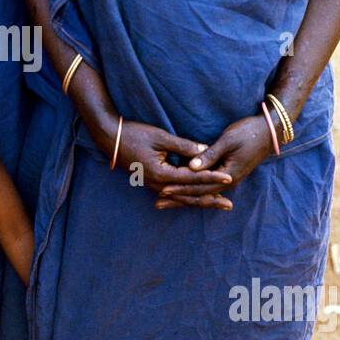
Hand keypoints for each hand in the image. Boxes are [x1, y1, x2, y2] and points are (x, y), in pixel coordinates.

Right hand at [111, 120, 233, 205]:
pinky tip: (197, 199)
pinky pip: (173, 194)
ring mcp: (154, 185)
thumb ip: (183, 146)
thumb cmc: (134, 134)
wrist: (110, 139)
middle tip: (229, 204)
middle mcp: (158, 184)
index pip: (192, 178)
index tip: (228, 177)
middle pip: (188, 196)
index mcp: (161, 173)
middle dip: (210, 199)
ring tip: (218, 204)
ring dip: (200, 201)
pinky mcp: (152, 182)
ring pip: (181, 198)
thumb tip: (205, 150)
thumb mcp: (160, 137)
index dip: (212, 177)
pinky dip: (187, 197)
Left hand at [155, 115, 271, 210]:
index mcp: (228, 176)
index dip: (180, 188)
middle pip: (199, 195)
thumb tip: (191, 168)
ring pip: (202, 193)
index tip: (162, 190)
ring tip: (164, 201)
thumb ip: (209, 155)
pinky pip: (207, 187)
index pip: (199, 187)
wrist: (269, 132)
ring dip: (183, 197)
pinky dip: (193, 191)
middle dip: (177, 199)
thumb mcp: (228, 141)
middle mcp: (228, 182)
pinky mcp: (227, 175)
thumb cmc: (249, 133)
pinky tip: (182, 193)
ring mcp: (228, 180)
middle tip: (157, 203)